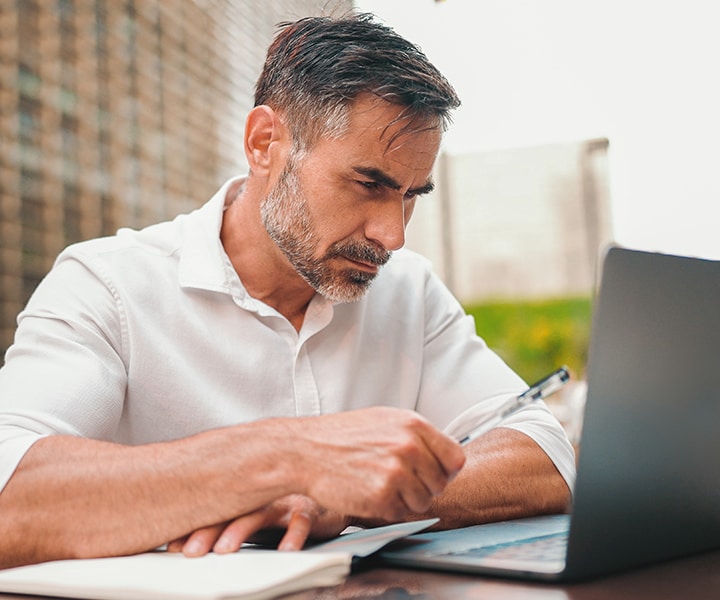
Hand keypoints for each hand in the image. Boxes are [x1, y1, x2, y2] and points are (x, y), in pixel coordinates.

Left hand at [167, 495, 347, 555]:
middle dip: (208, 531)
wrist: (332, 488)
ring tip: (225, 550)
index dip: (192, 527)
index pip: (213, 510)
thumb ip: (236, 519)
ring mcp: (285, 500)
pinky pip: (301, 521)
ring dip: (241, 531)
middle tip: (191, 551)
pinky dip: (293, 535)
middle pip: (230, 511)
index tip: (171, 546)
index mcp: (245, 495)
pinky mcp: (310, 507)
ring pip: (260, 513)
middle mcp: (262, 495)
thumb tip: (202, 541)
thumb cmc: (290, 504)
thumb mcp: (258, 511)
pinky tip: (285, 551)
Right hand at [287, 407, 465, 522]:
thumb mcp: (384, 420)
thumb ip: (415, 436)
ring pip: (423, 502)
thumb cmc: (341, 436)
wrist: (304, 451)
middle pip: (441, 483)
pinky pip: (401, 514)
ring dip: (405, 500)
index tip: (431, 473)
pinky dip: (387, 510)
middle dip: (422, 486)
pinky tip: (368, 493)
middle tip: (395, 480)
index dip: (444, 469)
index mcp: (413, 424)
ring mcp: (397, 472)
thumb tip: (443, 456)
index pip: (455, 458)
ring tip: (378, 484)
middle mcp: (409, 447)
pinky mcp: (382, 497)